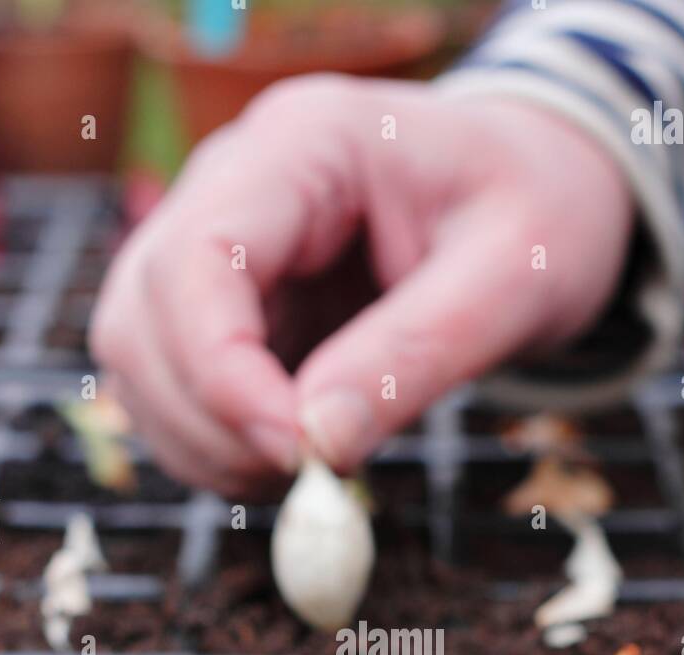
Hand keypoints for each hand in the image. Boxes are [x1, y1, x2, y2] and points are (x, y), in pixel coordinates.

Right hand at [90, 76, 633, 494]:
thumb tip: (319, 445)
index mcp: (305, 145)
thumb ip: (417, 356)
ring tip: (311, 474)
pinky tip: (298, 461)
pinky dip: (221, 447)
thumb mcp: (513, 281)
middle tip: (307, 481)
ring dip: (206, 445)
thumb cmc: (539, 217)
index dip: (221, 373)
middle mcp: (236, 186)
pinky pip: (180, 391)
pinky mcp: (229, 309)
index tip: (297, 454)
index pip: (197, 259)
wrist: (542, 199)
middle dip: (209, 422)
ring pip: (141, 362)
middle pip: (142, 318)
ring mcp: (221, 249)